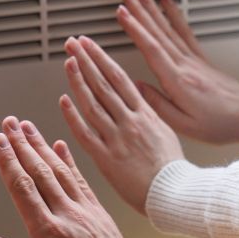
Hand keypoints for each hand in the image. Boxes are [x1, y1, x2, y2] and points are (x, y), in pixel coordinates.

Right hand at [0, 118, 167, 237]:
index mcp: (48, 231)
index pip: (23, 188)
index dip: (8, 161)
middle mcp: (66, 213)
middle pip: (39, 171)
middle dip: (22, 144)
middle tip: (9, 122)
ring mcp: (84, 209)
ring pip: (59, 170)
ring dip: (42, 145)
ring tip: (28, 126)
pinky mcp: (98, 211)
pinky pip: (80, 179)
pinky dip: (69, 160)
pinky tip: (60, 145)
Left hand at [60, 34, 183, 213]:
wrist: (174, 194)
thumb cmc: (172, 169)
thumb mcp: (166, 131)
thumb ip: (150, 112)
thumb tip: (139, 96)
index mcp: (145, 114)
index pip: (119, 78)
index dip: (101, 58)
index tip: (89, 45)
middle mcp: (130, 122)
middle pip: (104, 84)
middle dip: (86, 60)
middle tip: (73, 43)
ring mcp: (117, 139)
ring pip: (93, 104)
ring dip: (78, 81)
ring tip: (68, 62)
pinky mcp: (107, 158)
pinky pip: (86, 134)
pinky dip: (73, 116)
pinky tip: (64, 100)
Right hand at [117, 0, 238, 143]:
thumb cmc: (220, 123)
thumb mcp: (184, 125)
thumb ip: (157, 104)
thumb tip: (136, 86)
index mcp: (178, 81)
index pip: (152, 48)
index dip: (135, 28)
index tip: (122, 13)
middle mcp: (186, 65)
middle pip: (158, 32)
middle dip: (140, 10)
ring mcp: (194, 59)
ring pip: (169, 28)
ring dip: (153, 9)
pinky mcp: (201, 59)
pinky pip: (184, 32)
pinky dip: (174, 15)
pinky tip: (168, 4)